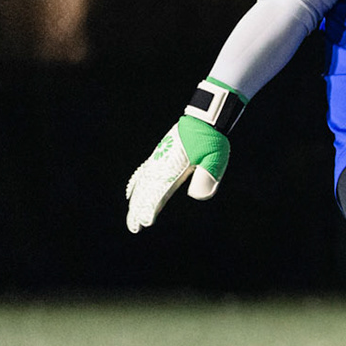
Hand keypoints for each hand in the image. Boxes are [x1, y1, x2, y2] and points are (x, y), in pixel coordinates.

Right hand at [125, 117, 230, 232]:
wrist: (205, 118)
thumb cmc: (211, 139)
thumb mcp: (215, 158)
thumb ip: (207, 175)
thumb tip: (198, 196)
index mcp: (174, 167)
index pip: (159, 191)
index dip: (151, 207)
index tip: (145, 222)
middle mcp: (162, 164)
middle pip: (146, 190)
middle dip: (139, 209)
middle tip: (133, 227)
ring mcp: (159, 158)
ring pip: (143, 183)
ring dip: (136, 200)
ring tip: (131, 217)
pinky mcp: (160, 154)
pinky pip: (143, 172)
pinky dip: (136, 183)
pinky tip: (130, 192)